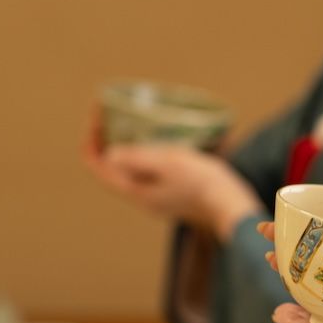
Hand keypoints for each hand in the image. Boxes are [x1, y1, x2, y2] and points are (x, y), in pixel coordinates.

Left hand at [83, 113, 259, 239]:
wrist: (231, 206)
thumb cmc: (202, 183)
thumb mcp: (168, 164)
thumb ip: (137, 159)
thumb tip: (109, 154)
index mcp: (136, 191)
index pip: (99, 169)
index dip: (91, 144)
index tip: (96, 119)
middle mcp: (142, 197)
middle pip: (111, 170)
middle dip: (106, 143)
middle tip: (110, 116)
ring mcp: (158, 198)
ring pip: (130, 171)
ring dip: (124, 148)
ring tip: (129, 125)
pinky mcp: (173, 194)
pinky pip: (147, 172)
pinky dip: (143, 155)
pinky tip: (156, 142)